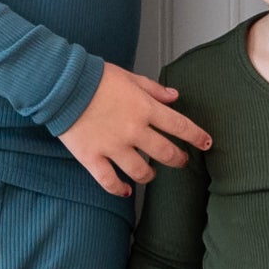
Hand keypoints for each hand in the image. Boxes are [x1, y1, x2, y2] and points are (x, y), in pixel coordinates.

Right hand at [56, 63, 211, 198]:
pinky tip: (124, 191)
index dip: (197, 137)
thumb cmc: (95, 77)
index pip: (180, 126)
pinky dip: (119, 189)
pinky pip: (109, 181)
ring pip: (141, 172)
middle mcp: (134, 131)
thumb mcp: (129, 77)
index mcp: (145, 108)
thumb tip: (174, 96)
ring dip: (150, 174)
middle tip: (180, 161)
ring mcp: (113, 147)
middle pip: (166, 153)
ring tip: (150, 173)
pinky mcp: (92, 157)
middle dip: (178, 159)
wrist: (62, 84)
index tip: (206, 143)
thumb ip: (153, 89)